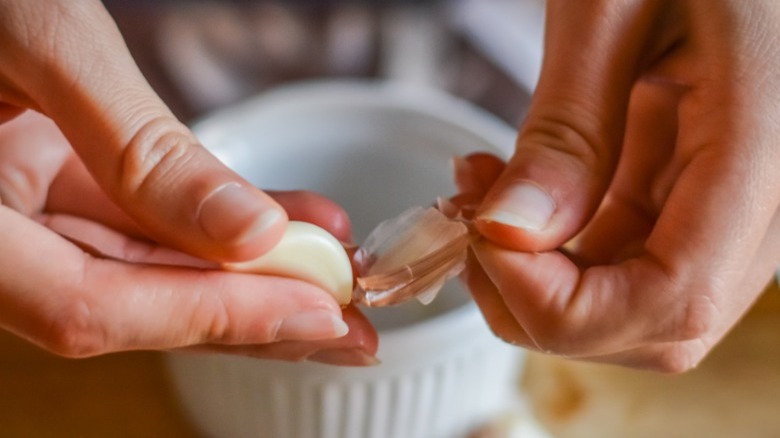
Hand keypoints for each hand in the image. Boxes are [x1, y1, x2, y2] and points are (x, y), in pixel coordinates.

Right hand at [0, 1, 376, 364]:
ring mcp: (27, 213)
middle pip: (136, 306)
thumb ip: (139, 146)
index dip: (212, 317)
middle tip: (348, 324)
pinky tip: (287, 221)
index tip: (313, 311)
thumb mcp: (49, 47)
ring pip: (151, 267)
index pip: (90, 307)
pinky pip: (144, 217)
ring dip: (249, 271)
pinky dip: (216, 220)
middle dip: (252, 315)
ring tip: (336, 271)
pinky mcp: (56, 182)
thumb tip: (249, 231)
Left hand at [467, 0, 779, 371]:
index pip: (673, 301)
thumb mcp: (610, 9)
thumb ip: (569, 127)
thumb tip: (511, 233)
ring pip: (633, 297)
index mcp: (761, 146)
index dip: (563, 307)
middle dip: (539, 302)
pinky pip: (625, 250)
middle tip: (468, 228)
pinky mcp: (694, 184)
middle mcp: (760, 194)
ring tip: (478, 195)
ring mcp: (730, 197)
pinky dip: (555, 244)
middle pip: (653, 323)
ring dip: (538, 273)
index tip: (481, 244)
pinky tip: (509, 191)